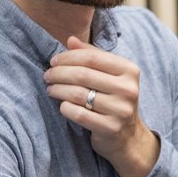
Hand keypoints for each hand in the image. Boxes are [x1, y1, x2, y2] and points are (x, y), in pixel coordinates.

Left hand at [44, 36, 159, 176]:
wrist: (127, 136)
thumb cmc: (113, 99)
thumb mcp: (108, 75)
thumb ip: (92, 55)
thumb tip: (70, 40)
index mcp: (129, 70)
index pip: (91, 57)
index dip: (68, 57)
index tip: (54, 61)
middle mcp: (128, 89)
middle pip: (83, 74)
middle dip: (59, 73)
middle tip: (47, 75)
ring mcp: (121, 110)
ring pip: (78, 94)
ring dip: (58, 90)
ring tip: (50, 89)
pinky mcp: (110, 128)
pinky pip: (78, 114)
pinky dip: (65, 107)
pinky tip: (62, 105)